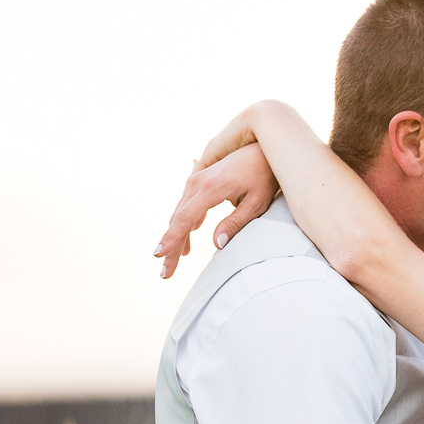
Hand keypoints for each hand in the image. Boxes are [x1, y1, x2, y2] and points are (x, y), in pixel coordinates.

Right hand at [153, 142, 277, 277]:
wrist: (263, 149)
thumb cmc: (264, 177)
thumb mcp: (256, 203)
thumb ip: (236, 223)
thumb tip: (216, 245)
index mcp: (210, 188)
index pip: (185, 219)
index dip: (171, 239)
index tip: (159, 255)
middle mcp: (197, 182)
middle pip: (178, 220)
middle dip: (170, 247)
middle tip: (165, 274)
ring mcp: (196, 180)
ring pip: (180, 215)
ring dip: (176, 239)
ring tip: (172, 263)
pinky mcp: (199, 181)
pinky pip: (187, 207)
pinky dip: (185, 226)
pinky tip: (186, 244)